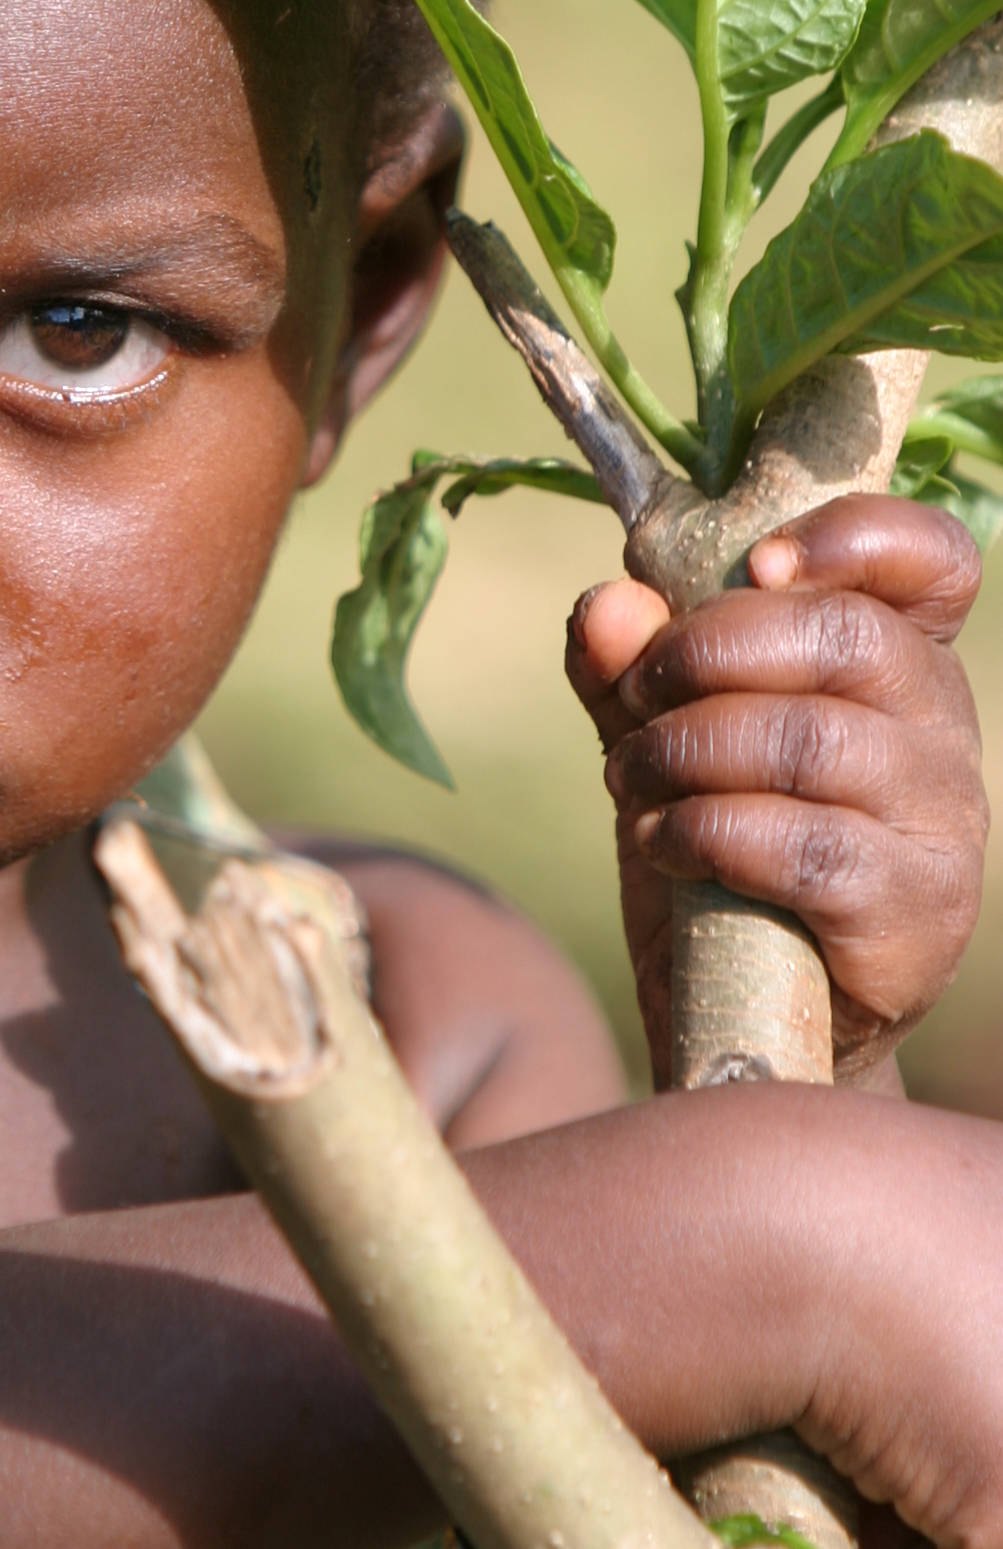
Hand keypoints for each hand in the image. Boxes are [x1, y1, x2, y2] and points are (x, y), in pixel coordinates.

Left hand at [564, 496, 985, 1084]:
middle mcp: (941, 729)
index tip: (757, 561)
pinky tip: (661, 843)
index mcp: (898, 658)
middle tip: (637, 694)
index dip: (853, 536)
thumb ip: (631, 667)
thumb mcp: (665, 740)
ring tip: (630, 779)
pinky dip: (705, 831)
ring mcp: (940, 824)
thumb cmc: (722, 849)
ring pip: (809, 740)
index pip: (930, 559)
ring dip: (686, 748)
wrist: (755, 1012)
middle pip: (846, 638)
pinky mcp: (914, 913)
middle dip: (708, 650)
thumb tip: (607, 603)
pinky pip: (802, 846)